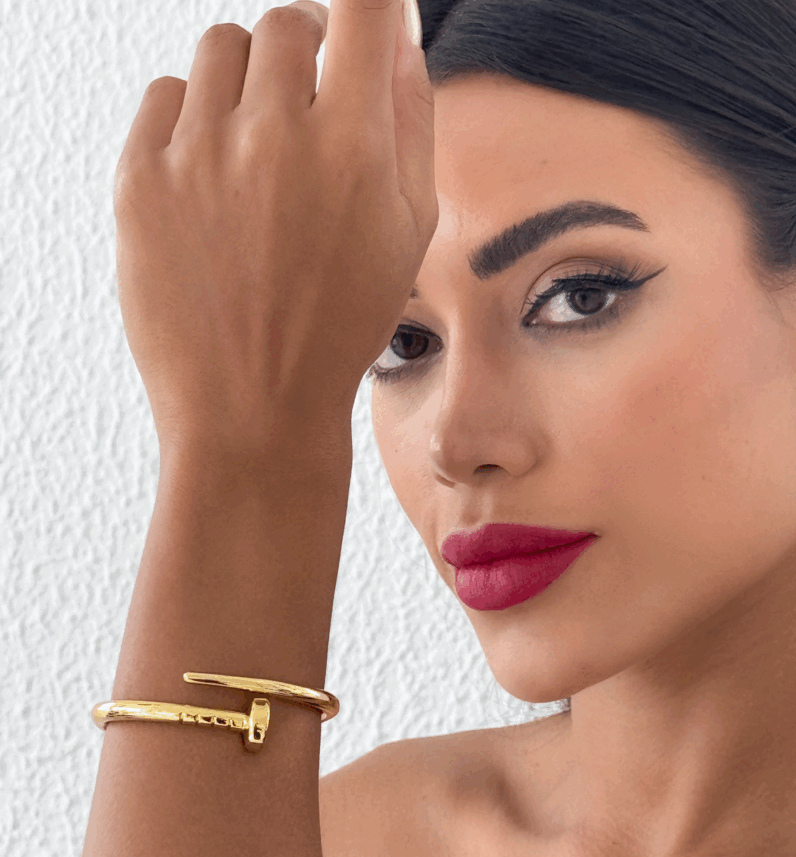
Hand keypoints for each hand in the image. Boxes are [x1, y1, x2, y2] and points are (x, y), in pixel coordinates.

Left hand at [112, 0, 436, 457]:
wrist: (253, 410)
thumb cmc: (339, 329)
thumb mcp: (408, 234)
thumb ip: (410, 122)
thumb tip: (397, 36)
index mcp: (350, 147)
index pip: (364, 7)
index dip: (367, 7)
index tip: (361, 27)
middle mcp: (269, 135)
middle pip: (285, 22)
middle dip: (307, 51)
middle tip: (309, 105)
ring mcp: (196, 156)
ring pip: (220, 50)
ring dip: (247, 81)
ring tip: (258, 147)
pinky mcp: (139, 182)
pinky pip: (165, 96)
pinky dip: (193, 118)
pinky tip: (214, 174)